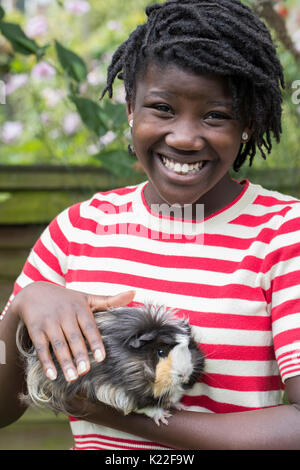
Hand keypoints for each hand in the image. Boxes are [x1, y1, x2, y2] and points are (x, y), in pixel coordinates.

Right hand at [13, 281, 134, 382]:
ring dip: (65, 361)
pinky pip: (41, 347)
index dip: (95, 342)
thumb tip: (134, 293)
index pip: (89, 327)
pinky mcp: (36, 329)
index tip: (102, 358)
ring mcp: (49, 322)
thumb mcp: (87, 298)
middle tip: (86, 372)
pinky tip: (52, 375)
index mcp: (80, 308)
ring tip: (72, 377)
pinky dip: (46, 362)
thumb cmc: (67, 299)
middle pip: (73, 337)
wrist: (34, 292)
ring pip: (58, 344)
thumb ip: (109, 300)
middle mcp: (64, 314)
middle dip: (79, 355)